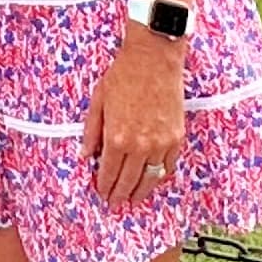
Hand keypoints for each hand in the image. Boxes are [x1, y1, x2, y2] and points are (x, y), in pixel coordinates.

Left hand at [82, 28, 185, 212]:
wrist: (154, 57)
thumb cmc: (124, 74)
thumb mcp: (98, 101)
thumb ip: (91, 132)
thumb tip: (85, 155)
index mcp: (116, 138)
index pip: (108, 173)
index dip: (104, 187)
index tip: (102, 194)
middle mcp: (139, 145)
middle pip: (128, 181)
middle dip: (120, 195)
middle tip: (116, 204)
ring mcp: (161, 143)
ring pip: (150, 179)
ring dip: (141, 192)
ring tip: (134, 200)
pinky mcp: (176, 137)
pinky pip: (169, 165)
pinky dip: (160, 175)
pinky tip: (154, 179)